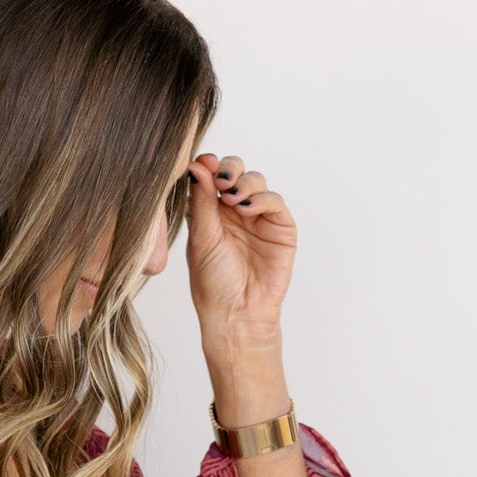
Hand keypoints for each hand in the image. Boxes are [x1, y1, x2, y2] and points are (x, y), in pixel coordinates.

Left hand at [186, 151, 297, 339]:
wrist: (237, 313)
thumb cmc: (213, 283)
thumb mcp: (202, 239)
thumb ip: (201, 202)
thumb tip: (196, 165)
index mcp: (209, 211)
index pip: (211, 176)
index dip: (209, 165)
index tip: (203, 162)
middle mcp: (233, 210)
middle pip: (235, 171)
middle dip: (229, 168)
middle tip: (221, 179)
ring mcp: (258, 217)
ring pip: (256, 181)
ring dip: (244, 183)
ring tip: (232, 198)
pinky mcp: (280, 227)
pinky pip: (274, 201)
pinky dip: (261, 199)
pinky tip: (247, 209)